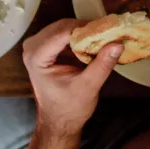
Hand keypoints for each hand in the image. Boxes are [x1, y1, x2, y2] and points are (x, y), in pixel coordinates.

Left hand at [22, 19, 121, 136]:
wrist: (59, 121)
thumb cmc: (70, 108)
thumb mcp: (88, 87)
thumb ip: (102, 65)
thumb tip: (117, 43)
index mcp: (36, 56)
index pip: (61, 32)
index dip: (84, 28)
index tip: (107, 29)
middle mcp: (32, 46)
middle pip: (61, 27)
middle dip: (85, 29)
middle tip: (108, 32)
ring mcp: (36, 45)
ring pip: (62, 28)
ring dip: (83, 32)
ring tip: (103, 37)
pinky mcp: (44, 47)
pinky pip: (62, 34)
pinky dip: (78, 37)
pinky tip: (93, 43)